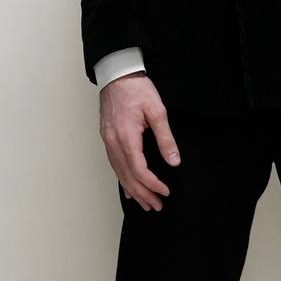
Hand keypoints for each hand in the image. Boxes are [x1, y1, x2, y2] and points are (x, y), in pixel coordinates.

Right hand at [98, 71, 179, 210]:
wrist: (117, 74)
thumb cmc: (137, 88)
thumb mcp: (157, 111)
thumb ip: (165, 138)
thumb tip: (174, 162)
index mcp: (126, 136)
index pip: (139, 169)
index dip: (152, 184)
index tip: (165, 192)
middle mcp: (113, 141)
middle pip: (127, 176)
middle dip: (143, 193)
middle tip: (156, 206)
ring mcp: (107, 140)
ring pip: (119, 172)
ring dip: (132, 189)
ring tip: (145, 203)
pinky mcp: (107, 137)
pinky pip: (113, 164)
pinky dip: (122, 178)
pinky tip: (128, 188)